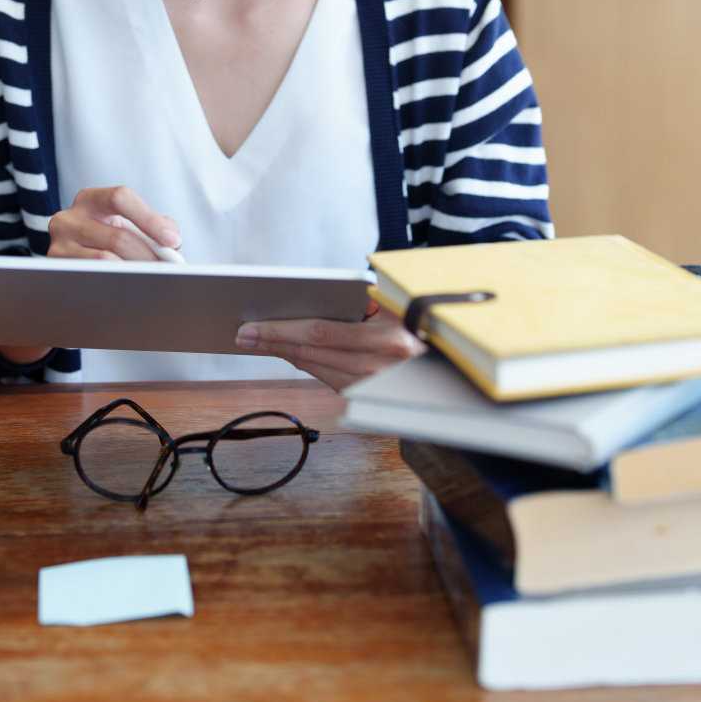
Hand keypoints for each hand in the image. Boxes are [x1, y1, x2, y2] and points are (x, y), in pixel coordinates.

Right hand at [0, 187, 182, 365]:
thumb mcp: (129, 226)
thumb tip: (172, 242)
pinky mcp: (55, 268)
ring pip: (105, 259)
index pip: (120, 197)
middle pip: (118, 235)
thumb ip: (154, 227)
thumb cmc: (108, 239)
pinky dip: (114, 283)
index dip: (148, 218)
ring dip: (134, 272)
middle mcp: (69, 217)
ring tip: (152, 280)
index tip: (172, 240)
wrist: (73, 262)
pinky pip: (91, 277)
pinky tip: (128, 288)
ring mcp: (58, 243)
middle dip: (148, 256)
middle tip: (167, 271)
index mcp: (91, 199)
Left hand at [233, 301, 423, 391]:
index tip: (253, 327)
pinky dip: (306, 363)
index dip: (282, 331)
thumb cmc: (424, 324)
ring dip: (284, 355)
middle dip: (274, 343)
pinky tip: (289, 352)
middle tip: (244, 335)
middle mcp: (379, 369)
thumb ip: (361, 303)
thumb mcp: (398, 305)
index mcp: (388, 341)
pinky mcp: (368, 399)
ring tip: (258, 341)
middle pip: (312, 354)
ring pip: (316, 369)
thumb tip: (315, 302)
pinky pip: (328, 378)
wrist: (456, 366)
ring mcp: (373, 389)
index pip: (320, 333)